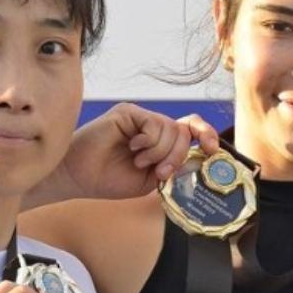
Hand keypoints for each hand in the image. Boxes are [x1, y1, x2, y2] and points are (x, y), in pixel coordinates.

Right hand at [39, 103, 219, 203]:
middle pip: (185, 132)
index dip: (207, 135)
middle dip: (177, 157)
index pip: (193, 129)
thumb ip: (174, 168)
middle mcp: (154, 126)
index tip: (212, 150)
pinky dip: (148, 142)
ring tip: (139, 162)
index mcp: (162, 141)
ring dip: (160, 153)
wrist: (80, 178)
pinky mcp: (128, 112)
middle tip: (159, 172)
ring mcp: (141, 118)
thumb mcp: (151, 179)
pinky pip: (154, 124)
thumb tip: (200, 160)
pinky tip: (132, 149)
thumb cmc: (110, 179)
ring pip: (171, 130)